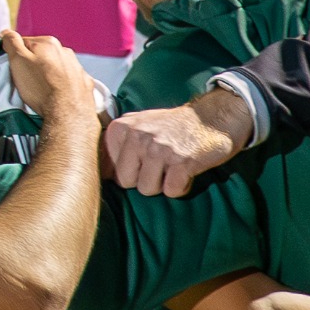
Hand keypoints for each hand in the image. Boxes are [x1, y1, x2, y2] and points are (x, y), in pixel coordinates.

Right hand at [0, 31, 92, 116]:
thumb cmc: (40, 87)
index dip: (16, 55)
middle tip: (27, 80)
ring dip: (49, 73)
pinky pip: (70, 79)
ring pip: (57, 66)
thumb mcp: (18, 61)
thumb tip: (7, 33)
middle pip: (42, 54)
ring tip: (42, 89)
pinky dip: (64, 84)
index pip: (24, 42)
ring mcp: (77, 67)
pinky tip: (58, 94)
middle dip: (34, 63)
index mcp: (48, 43)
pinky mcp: (85, 83)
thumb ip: (11, 42)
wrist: (68, 113)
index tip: (14, 67)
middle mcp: (65, 51)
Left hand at [104, 91, 250, 197]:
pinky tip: (186, 170)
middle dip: (144, 180)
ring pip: (148, 190)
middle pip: (127, 183)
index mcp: (120, 128)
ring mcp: (158, 149)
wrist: (212, 117)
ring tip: (173, 165)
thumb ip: (115, 146)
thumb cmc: (171, 128)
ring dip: (163, 184)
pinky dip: (181, 186)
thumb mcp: (137, 126)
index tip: (144, 159)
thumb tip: (96, 172)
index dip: (130, 170)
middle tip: (160, 165)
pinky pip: (172, 192)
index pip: (111, 170)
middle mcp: (136, 136)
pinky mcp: (181, 162)